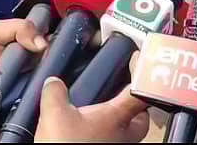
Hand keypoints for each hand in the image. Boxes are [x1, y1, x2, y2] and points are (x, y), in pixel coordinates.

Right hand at [35, 78, 149, 142]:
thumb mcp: (54, 114)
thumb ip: (55, 92)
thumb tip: (53, 82)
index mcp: (118, 117)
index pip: (142, 90)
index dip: (143, 72)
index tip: (138, 60)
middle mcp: (124, 135)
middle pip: (141, 116)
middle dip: (133, 106)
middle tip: (119, 95)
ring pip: (128, 132)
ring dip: (118, 123)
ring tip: (98, 115)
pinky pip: (113, 141)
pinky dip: (104, 135)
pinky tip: (87, 133)